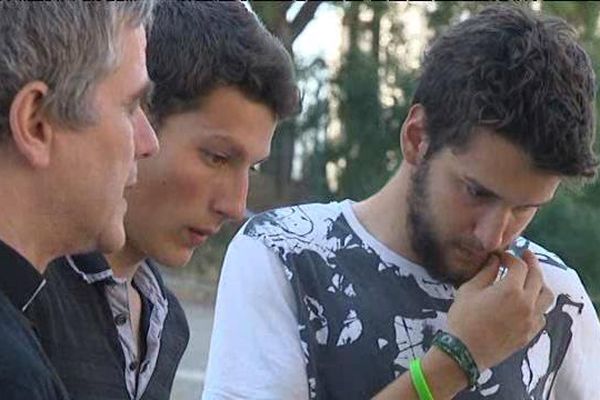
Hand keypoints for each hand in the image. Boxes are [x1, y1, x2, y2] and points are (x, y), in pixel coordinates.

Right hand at [446, 250, 553, 370]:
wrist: (465, 351)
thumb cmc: (463, 318)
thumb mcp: (469, 290)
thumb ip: (485, 272)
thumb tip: (495, 260)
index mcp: (510, 289)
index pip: (519, 265)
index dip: (510, 257)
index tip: (501, 256)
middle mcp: (527, 303)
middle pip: (538, 276)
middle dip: (531, 262)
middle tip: (525, 254)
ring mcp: (531, 320)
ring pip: (547, 296)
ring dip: (540, 283)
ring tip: (531, 278)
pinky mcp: (530, 333)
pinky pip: (542, 314)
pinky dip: (538, 304)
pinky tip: (528, 303)